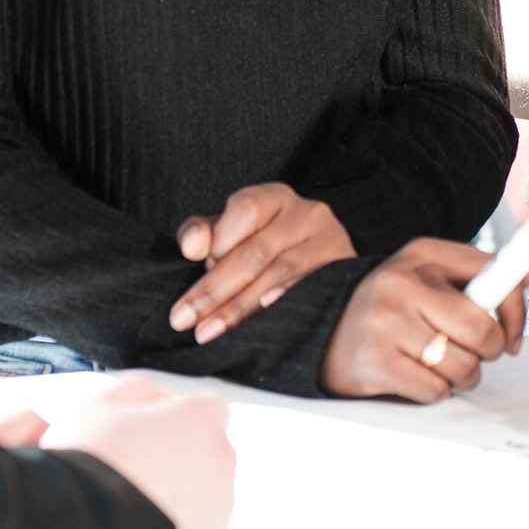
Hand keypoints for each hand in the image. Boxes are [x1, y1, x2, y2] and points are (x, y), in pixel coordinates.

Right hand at [41, 379, 234, 528]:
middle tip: (134, 473)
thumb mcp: (100, 404)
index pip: (205, 409)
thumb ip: (136, 392)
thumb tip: (151, 398)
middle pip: (206, 453)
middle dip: (177, 459)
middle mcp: (220, 461)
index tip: (148, 433)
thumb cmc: (91, 466)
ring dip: (177, 499)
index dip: (175, 419)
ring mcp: (217, 509)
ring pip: (203, 496)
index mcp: (201, 419)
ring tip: (131, 510)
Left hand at [170, 183, 354, 343]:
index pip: (246, 209)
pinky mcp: (344, 268)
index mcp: (275, 197)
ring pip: (279, 273)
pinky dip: (282, 303)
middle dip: (215, 288)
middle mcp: (307, 212)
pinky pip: (309, 289)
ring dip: (239, 306)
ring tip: (208, 330)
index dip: (218, 238)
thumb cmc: (262, 247)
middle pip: (257, 250)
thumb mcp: (229, 234)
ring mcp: (330, 240)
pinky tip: (262, 318)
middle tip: (183, 318)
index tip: (193, 264)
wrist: (317, 265)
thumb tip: (191, 246)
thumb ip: (204, 234)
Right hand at [320, 238, 528, 402]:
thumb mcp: (432, 275)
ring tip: (441, 361)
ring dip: (461, 374)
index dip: (515, 310)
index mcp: (422, 255)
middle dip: (489, 350)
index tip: (514, 333)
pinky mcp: (376, 364)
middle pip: (482, 330)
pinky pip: (435, 390)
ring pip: (462, 366)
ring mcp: (386, 324)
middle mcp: (402, 284)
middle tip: (477, 351)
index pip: (493, 276)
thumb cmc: (393, 304)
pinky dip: (436, 390)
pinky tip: (418, 374)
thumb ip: (484, 274)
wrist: (323, 331)